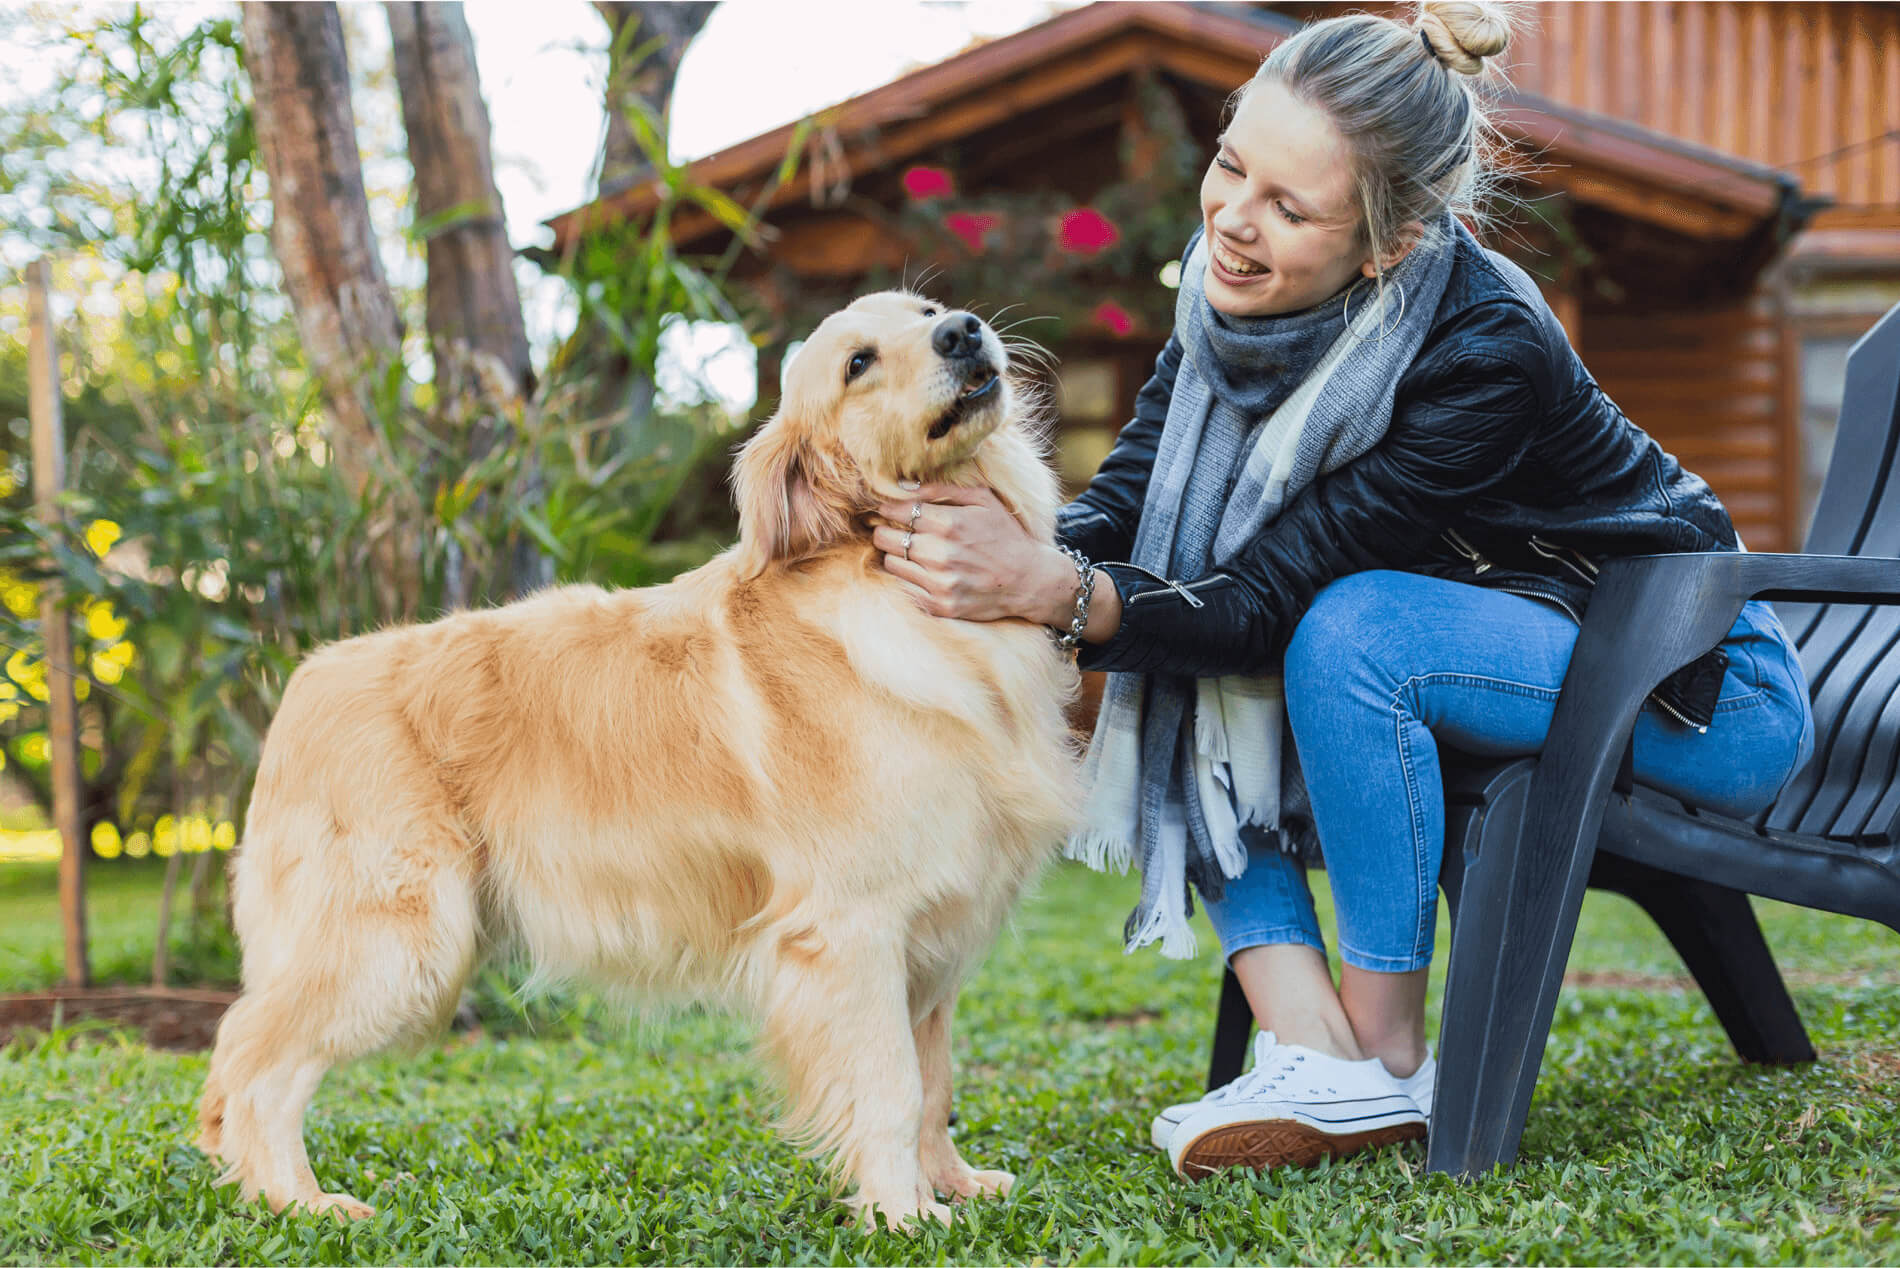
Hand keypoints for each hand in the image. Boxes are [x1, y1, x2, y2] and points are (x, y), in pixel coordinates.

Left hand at [872, 484, 1076, 623]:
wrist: (1029, 580)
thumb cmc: (1004, 534)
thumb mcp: (982, 500)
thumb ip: (941, 489)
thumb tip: (902, 485)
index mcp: (950, 523)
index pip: (898, 511)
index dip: (888, 509)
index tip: (887, 511)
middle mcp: (940, 554)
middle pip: (885, 537)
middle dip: (885, 530)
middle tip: (892, 529)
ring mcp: (939, 582)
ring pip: (890, 562)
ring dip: (895, 554)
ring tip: (909, 550)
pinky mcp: (940, 605)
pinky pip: (902, 586)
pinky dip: (905, 576)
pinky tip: (919, 570)